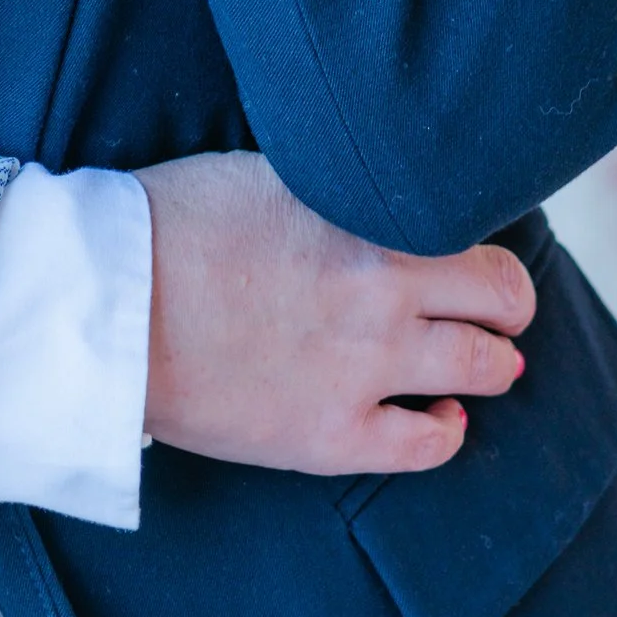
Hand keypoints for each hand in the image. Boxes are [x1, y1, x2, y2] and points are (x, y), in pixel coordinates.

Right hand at [139, 153, 533, 477]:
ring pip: (484, 369)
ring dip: (492, 362)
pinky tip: (440, 413)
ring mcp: (366, 368)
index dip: (481, 243)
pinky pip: (430, 443)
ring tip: (481, 359)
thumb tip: (381, 194)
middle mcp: (386, 290)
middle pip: (504, 299)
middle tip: (495, 308)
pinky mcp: (333, 435)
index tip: (469, 251)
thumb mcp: (270, 172)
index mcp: (371, 219)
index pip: (480, 232)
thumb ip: (341, 188)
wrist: (109, 304)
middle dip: (506, 303)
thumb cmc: (173, 223)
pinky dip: (448, 427)